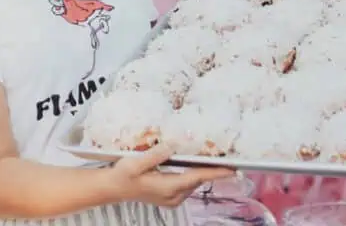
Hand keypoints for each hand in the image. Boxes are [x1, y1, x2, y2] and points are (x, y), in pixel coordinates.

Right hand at [107, 145, 236, 206]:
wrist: (113, 188)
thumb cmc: (123, 175)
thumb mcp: (135, 162)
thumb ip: (155, 155)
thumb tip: (172, 146)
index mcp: (168, 187)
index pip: (197, 177)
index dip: (216, 172)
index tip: (232, 168)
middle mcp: (173, 196)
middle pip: (198, 180)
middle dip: (211, 169)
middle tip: (225, 155)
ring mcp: (172, 198)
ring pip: (193, 183)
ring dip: (201, 172)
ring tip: (212, 158)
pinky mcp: (169, 197)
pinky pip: (186, 185)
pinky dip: (193, 176)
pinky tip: (192, 165)